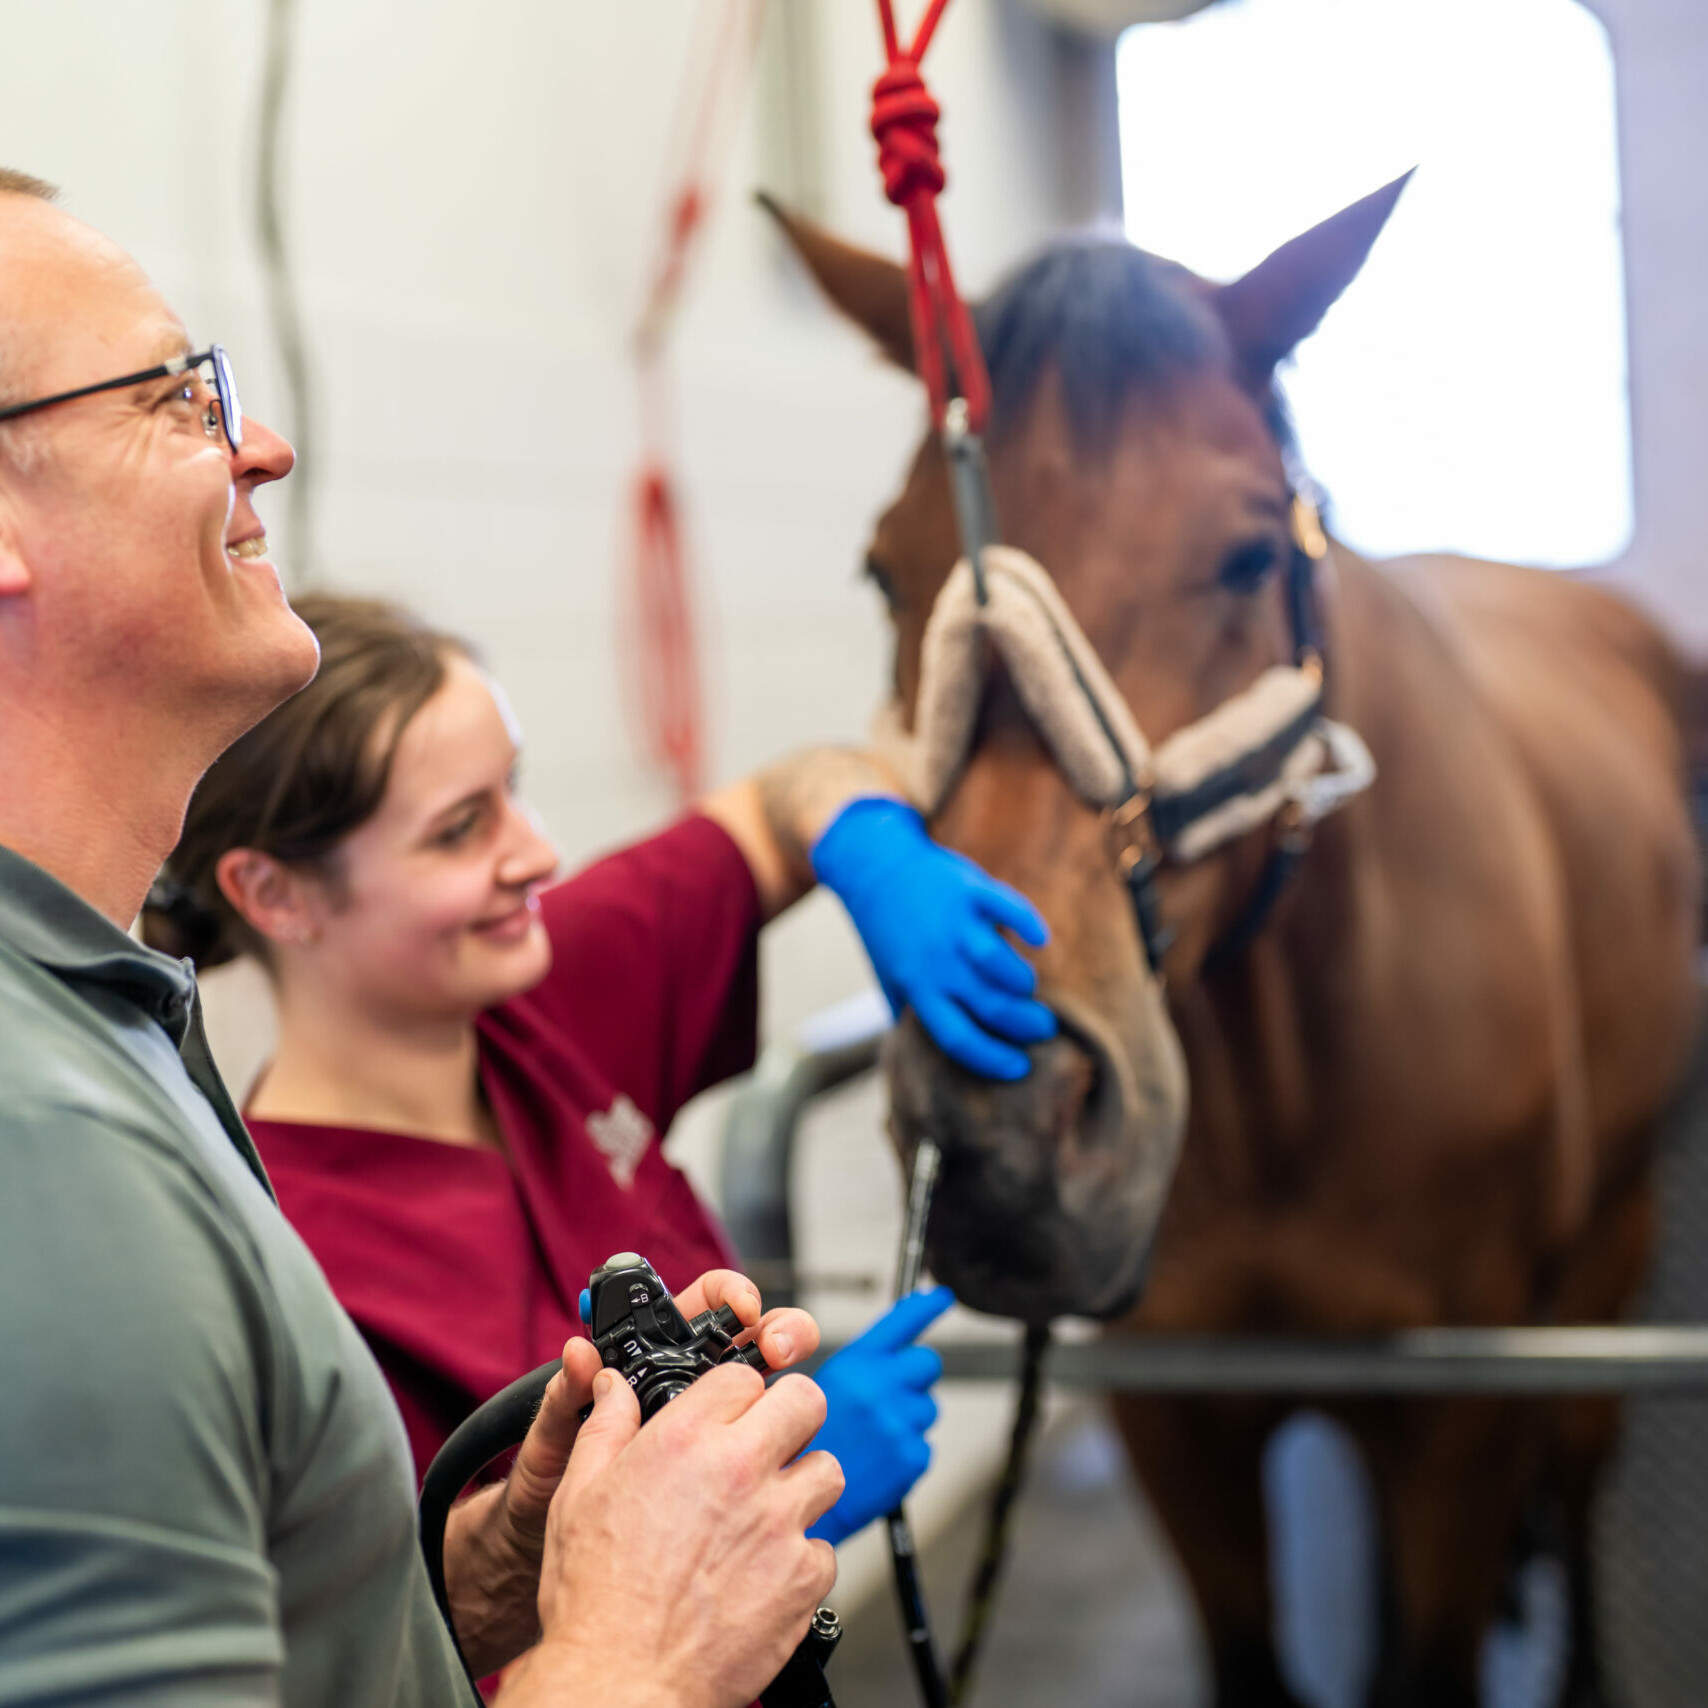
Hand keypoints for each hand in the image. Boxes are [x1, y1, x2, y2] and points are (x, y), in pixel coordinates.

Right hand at [452, 1270, 818, 1682]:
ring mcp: (778, 1524)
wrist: (618, 1683)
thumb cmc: (594, 1596)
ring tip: (769, 1512)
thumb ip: (605, 1427)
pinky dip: (801, 1560)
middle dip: (790, 1417)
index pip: (744, 1376)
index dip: (736, 1394)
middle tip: (770, 1444)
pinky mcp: (803, 1579)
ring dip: (802, 1486)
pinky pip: (824, 1549)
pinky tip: (766, 1572)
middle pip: (806, 1401)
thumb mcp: (578, 1494)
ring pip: (826, 1471)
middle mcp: (740, 1470)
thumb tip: (613, 1387)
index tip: (730, 1414)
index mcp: (686, 1439)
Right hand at [807, 1286, 953, 1543]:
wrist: (792, 1502)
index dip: (926, 1307)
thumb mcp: (814, 1389)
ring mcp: (899, 1423)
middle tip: (891, 1398)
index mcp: (856, 1364)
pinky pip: (922, 1448)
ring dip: (908, 1420)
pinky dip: (905, 1457)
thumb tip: (895, 1360)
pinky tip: (875, 1464)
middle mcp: (881, 1386)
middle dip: (915, 1377)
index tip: (942, 1297)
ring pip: (926, 1409)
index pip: (901, 1322)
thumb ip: (860, 1372)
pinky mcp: (911, 1457)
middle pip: (927, 1363)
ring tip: (871, 1440)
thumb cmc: (799, 1446)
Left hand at [811, 796, 1056, 1078]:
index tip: (1019, 1068)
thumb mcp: (887, 976)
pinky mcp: (968, 888)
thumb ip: (907, 1012)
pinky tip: (1040, 939)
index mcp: (917, 987)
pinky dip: (1028, 923)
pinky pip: (1006, 907)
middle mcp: (936, 960)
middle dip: (1025, 1025)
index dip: (993, 1059)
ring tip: (1029, 987)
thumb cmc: (885, 929)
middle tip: (1044, 1029)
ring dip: (1022, 981)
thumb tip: (921, 1054)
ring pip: (998, 963)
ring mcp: (953, 923)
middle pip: (990, 1006)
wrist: (874, 865)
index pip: (958, 1038)